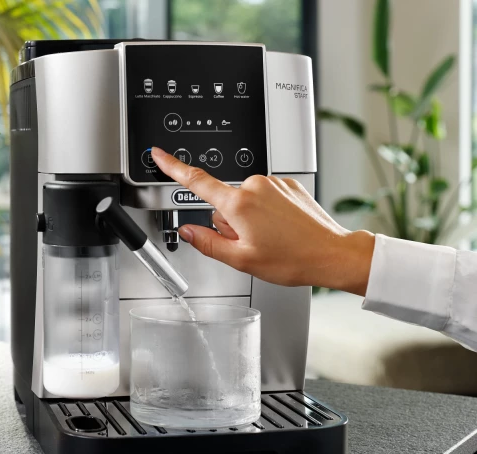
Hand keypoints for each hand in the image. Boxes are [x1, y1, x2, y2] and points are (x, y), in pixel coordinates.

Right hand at [150, 147, 375, 294]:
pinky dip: (267, 212)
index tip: (159, 155)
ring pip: (244, 200)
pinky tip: (281, 229)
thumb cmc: (293, 259)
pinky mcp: (288, 183)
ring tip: (271, 238)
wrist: (332, 253)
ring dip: (249, 218)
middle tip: (252, 243)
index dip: (173, 167)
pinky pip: (264, 196)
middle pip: (223, 202)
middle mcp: (255, 186)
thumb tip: (188, 231)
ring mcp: (273, 183)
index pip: (196, 182)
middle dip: (230, 222)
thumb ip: (208, 243)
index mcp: (239, 204)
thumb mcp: (241, 260)